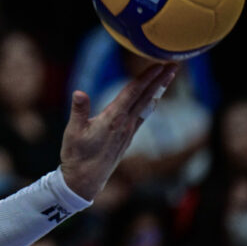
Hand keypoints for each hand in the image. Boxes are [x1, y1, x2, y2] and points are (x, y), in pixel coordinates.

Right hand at [60, 63, 176, 199]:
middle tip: (174, 64)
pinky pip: (142, 115)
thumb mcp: (72, 132)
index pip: (132, 93)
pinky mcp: (126, 138)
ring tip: (168, 77)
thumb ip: (78, 111)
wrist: (85, 181)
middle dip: (159, 80)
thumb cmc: (77, 156)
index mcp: (112, 119)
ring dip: (158, 90)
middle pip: (145, 97)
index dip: (146, 77)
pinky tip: (153, 99)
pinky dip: (150, 103)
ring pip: (146, 105)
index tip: (159, 64)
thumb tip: (79, 92)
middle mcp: (125, 124)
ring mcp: (128, 132)